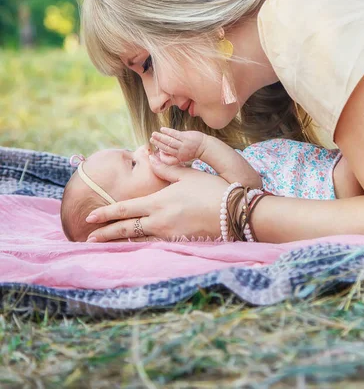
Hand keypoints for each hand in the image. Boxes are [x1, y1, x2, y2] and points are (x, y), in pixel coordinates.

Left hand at [85, 154, 228, 242]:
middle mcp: (160, 221)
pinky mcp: (180, 243)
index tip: (90, 217)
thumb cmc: (211, 189)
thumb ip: (166, 169)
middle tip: (87, 238)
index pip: (125, 209)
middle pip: (126, 228)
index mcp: (158, 202)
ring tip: (105, 245)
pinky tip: (134, 247)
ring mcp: (169, 235)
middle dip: (105, 234)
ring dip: (120, 242)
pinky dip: (141, 245)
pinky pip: (154, 245)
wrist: (234, 212)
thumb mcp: (187, 174)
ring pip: (138, 239)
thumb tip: (150, 159)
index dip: (106, 213)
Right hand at [150, 127, 205, 164]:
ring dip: (160, 137)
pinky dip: (168, 131)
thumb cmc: (192, 151)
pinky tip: (162, 129)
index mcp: (178, 157)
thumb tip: (162, 153)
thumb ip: (173, 155)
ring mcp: (182, 144)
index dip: (160, 155)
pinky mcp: (185, 137)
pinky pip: (174, 134)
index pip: (167, 157)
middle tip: (150, 139)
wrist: (204, 146)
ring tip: (154, 134)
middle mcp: (180, 152)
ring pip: (169, 141)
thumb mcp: (183, 157)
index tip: (155, 150)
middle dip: (157, 143)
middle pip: (166, 148)